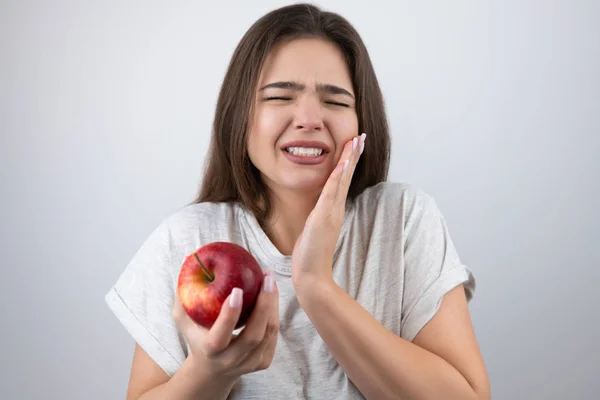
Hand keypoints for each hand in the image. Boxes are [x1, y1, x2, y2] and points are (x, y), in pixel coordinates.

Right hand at [171, 270, 278, 379]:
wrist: (212, 372)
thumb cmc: (196, 336)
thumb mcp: (183, 319)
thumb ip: (183, 293)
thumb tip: (186, 258)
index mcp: (210, 350)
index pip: (221, 335)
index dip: (230, 314)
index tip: (237, 290)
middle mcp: (232, 360)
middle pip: (254, 335)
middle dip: (264, 305)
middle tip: (266, 278)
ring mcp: (250, 363)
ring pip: (269, 332)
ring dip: (273, 304)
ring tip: (269, 280)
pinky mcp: (264, 361)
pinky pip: (274, 334)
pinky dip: (274, 312)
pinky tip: (272, 293)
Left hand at [291, 133, 365, 293]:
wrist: (312, 276)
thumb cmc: (311, 256)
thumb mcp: (314, 230)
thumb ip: (318, 218)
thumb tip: (317, 211)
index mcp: (332, 210)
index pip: (341, 181)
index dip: (348, 163)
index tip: (354, 145)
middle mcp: (335, 209)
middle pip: (345, 176)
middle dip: (353, 155)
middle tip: (361, 135)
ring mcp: (330, 213)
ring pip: (341, 180)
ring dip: (349, 160)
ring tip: (356, 141)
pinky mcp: (323, 218)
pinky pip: (331, 193)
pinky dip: (338, 177)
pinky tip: (343, 163)